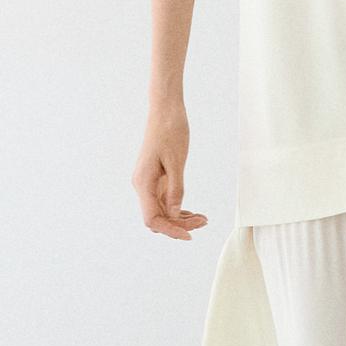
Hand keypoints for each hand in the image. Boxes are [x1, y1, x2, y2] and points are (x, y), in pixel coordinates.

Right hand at [132, 105, 208, 240]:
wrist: (165, 111)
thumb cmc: (170, 131)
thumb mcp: (177, 162)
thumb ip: (176, 190)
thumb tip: (176, 214)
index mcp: (143, 182)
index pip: (152, 219)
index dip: (170, 230)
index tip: (189, 235)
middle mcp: (142, 185)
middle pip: (157, 217)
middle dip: (179, 225)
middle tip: (203, 222)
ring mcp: (147, 182)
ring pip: (161, 211)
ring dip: (180, 218)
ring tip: (202, 218)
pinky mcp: (154, 178)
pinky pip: (164, 200)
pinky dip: (178, 208)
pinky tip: (193, 212)